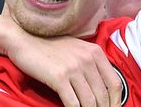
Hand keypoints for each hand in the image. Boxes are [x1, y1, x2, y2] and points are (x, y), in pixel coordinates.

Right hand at [5, 30, 122, 106]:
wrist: (23, 40)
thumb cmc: (49, 47)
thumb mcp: (76, 49)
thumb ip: (91, 64)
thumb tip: (102, 88)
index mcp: (95, 52)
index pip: (115, 83)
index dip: (116, 102)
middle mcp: (87, 59)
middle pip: (104, 96)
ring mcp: (73, 68)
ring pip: (90, 102)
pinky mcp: (59, 77)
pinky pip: (73, 104)